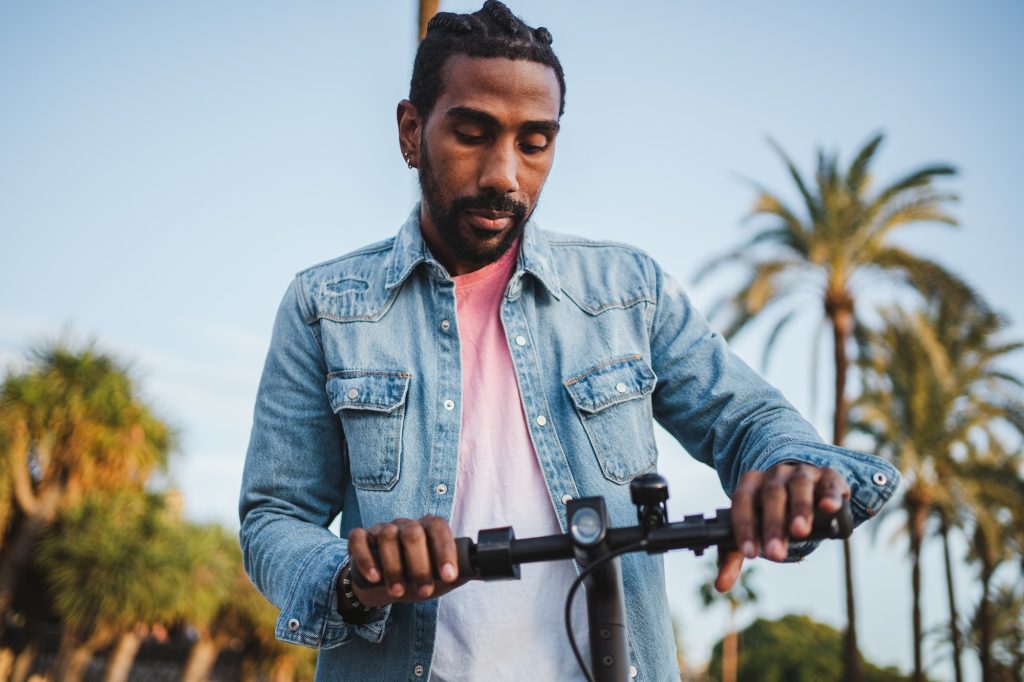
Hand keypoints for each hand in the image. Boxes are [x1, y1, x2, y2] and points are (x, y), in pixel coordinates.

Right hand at [346, 515, 461, 607]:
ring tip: (398, 592)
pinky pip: (359, 540)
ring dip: (394, 567)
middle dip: (419, 565)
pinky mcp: (360, 537)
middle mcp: (406, 524)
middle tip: (423, 590)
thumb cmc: (415, 577)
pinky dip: (366, 559)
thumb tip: (487, 571)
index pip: (439, 528)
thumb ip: (460, 572)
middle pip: (413, 533)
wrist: (382, 585)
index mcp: (428, 528)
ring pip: (387, 536)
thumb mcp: (438, 577)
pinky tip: (374, 577)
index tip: (448, 576)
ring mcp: (382, 529)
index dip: (444, 551)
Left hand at [714, 463, 849, 592]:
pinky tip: (829, 508)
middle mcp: (776, 474)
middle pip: (771, 495)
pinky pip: (829, 485)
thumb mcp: (753, 531)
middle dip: (773, 525)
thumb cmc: (771, 514)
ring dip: (799, 509)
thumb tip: (720, 586)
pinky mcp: (829, 478)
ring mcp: (803, 473)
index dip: (744, 526)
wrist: (804, 489)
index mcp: (751, 484)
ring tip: (800, 532)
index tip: (750, 554)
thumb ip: (734, 556)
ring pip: (799, 486)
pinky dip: (830, 495)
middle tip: (775, 554)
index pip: (742, 501)